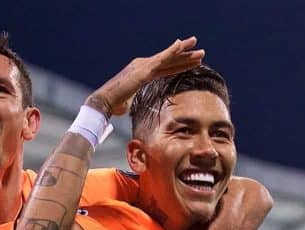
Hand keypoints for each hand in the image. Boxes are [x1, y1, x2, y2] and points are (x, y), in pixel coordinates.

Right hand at [85, 37, 204, 117]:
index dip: (178, 65)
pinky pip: (162, 58)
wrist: (105, 101)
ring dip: (184, 52)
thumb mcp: (128, 103)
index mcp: (141, 73)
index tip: (191, 63)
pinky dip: (172, 51)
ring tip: (198, 47)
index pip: (164, 69)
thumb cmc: (114, 104)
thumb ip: (132, 101)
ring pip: (169, 58)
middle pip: (169, 61)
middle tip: (200, 52)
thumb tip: (128, 108)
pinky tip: (182, 45)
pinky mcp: (144, 69)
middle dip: (185, 56)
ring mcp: (143, 65)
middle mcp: (142, 65)